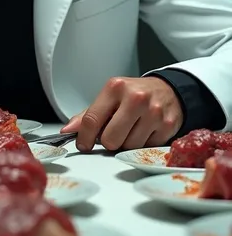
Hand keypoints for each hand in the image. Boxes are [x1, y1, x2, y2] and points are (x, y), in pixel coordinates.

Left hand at [61, 76, 182, 150]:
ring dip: (126, 143)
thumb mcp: (109, 97)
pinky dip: (143, 144)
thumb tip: (67, 130)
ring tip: (131, 129)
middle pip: (110, 139)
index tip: (83, 144)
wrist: (168, 90)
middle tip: (113, 133)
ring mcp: (153, 112)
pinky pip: (146, 148)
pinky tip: (145, 130)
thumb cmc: (134, 95)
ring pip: (128, 146)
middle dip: (109, 141)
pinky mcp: (167, 125)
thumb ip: (87, 115)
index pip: (91, 119)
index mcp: (115, 88)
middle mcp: (135, 98)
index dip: (84, 137)